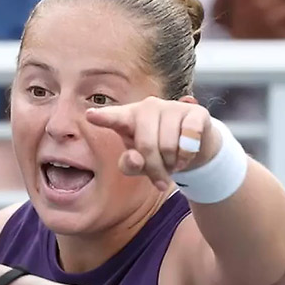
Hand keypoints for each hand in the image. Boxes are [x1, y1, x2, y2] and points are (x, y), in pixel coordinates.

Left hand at [85, 96, 221, 191]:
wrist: (193, 148)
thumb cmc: (158, 154)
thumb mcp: (139, 165)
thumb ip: (130, 165)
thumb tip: (136, 159)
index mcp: (128, 118)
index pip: (113, 117)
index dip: (103, 117)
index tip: (90, 116)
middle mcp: (148, 107)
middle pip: (146, 145)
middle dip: (155, 168)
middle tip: (161, 178)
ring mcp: (172, 106)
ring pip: (168, 146)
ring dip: (172, 164)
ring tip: (173, 162)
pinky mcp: (195, 112)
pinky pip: (188, 140)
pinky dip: (187, 156)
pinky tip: (187, 154)